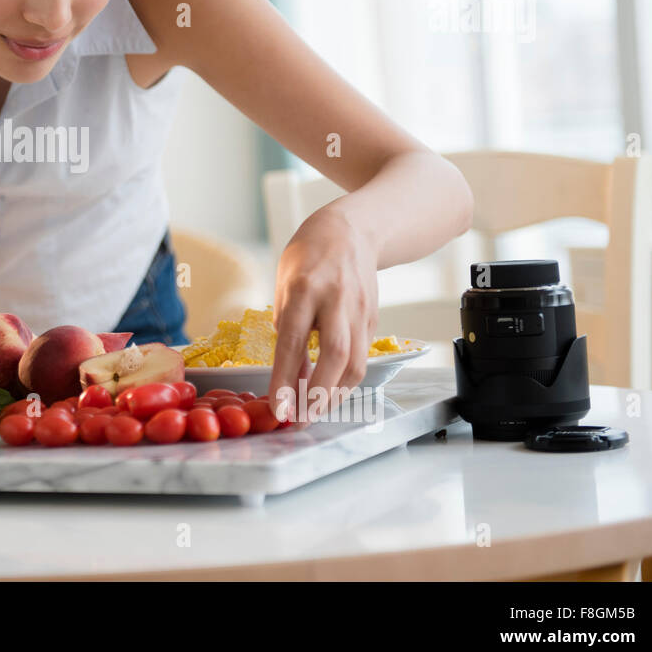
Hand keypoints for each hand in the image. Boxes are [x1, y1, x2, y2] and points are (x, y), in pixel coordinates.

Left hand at [267, 205, 378, 423]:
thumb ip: (287, 327)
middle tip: (299, 420)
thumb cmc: (308, 257)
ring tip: (313, 413)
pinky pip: (361, 357)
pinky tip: (329, 393)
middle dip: (317, 394)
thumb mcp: (285, 284)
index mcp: (305, 287)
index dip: (285, 378)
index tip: (278, 406)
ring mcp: (360, 310)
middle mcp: (336, 299)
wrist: (352, 231)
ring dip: (334, 395)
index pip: (293, 340)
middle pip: (335, 355)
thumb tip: (289, 373)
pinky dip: (345, 381)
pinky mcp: (374, 319)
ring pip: (355, 362)